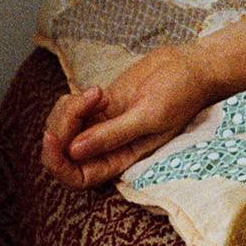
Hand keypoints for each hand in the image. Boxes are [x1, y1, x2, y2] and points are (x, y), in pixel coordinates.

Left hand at [41, 46, 216, 188]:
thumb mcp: (150, 117)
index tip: (55, 138)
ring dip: (68, 110)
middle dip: (60, 128)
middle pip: (64, 152)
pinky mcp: (99, 107)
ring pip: (63, 129)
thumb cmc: (181, 96)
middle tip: (78, 104)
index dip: (59, 164)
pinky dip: (74, 99)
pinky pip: (69, 109)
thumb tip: (74, 151)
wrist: (190, 68)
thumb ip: (113, 135)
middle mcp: (110, 147)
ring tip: (95, 94)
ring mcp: (102, 126)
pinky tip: (97, 91)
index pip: (79, 177)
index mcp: (123, 159)